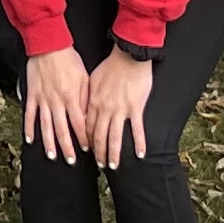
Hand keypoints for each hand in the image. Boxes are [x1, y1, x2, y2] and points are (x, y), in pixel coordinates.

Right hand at [22, 45, 91, 160]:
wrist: (49, 45)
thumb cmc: (69, 60)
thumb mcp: (84, 78)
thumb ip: (86, 98)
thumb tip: (88, 117)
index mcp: (72, 97)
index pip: (79, 124)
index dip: (84, 138)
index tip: (88, 149)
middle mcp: (57, 102)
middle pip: (63, 130)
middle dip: (68, 147)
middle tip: (71, 160)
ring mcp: (43, 99)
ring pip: (46, 126)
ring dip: (49, 143)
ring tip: (52, 156)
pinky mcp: (32, 95)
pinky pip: (30, 115)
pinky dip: (29, 128)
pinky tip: (30, 140)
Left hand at [82, 50, 157, 166]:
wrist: (129, 55)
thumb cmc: (111, 66)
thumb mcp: (92, 80)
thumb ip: (87, 97)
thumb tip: (83, 110)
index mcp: (93, 102)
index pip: (87, 128)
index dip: (88, 142)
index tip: (89, 152)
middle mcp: (105, 109)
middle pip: (99, 136)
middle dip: (99, 153)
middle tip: (100, 165)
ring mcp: (120, 110)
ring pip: (115, 137)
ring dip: (113, 154)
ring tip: (114, 166)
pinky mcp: (135, 108)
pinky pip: (136, 130)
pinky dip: (138, 143)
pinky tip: (140, 155)